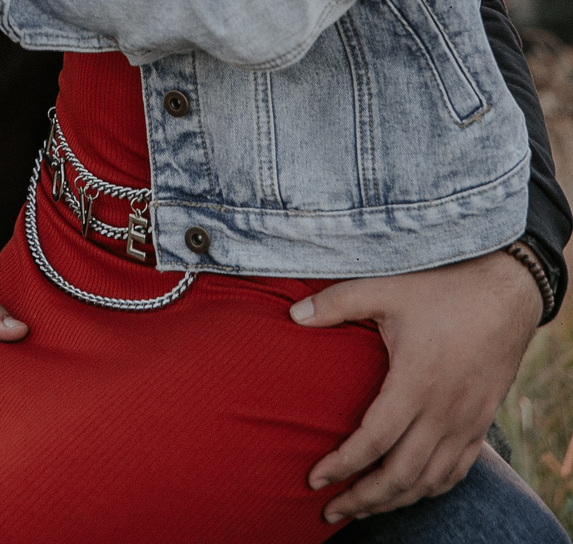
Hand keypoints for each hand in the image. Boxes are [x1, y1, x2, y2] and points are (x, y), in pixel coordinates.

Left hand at [290, 249, 542, 522]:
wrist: (507, 293)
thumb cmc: (444, 288)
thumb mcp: (387, 288)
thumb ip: (337, 303)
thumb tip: (291, 316)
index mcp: (416, 384)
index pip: (372, 443)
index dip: (340, 466)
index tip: (313, 478)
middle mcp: (443, 413)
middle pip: (400, 476)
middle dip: (362, 498)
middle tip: (329, 510)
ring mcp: (466, 422)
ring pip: (429, 482)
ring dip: (394, 501)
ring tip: (362, 509)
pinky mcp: (481, 423)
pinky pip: (456, 472)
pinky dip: (429, 489)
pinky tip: (410, 491)